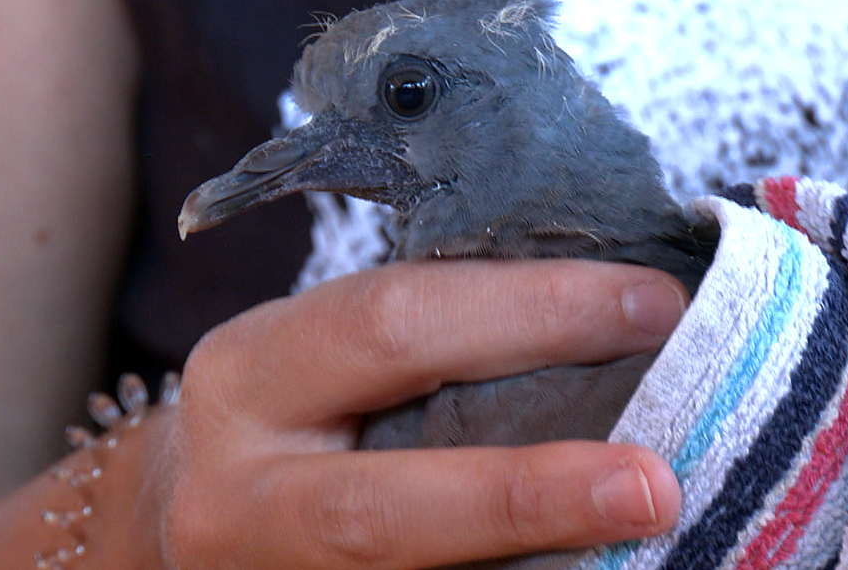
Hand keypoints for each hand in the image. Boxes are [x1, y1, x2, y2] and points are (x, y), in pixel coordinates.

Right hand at [155, 259, 686, 569]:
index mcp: (248, 376)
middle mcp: (236, 496)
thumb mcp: (323, 353)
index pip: (393, 326)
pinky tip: (588, 569)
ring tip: (643, 538)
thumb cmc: (292, 411)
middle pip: (381, 510)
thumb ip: (433, 339)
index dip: (532, 313)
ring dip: (526, 566)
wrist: (191, 512)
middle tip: (655, 482)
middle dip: (526, 495)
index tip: (655, 305)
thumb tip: (618, 318)